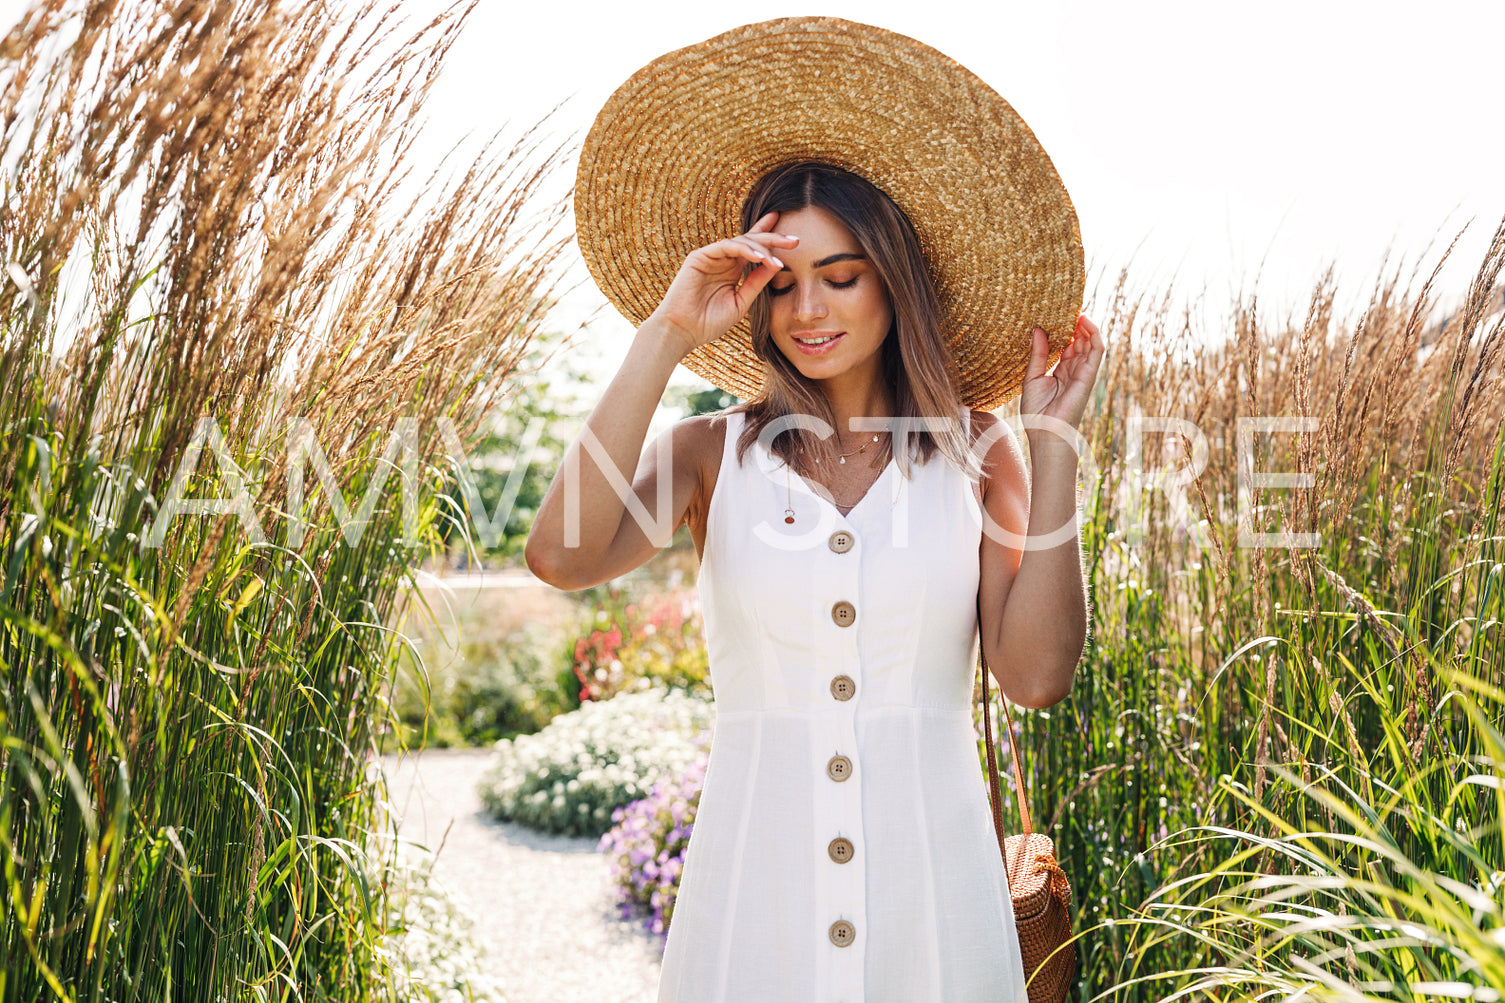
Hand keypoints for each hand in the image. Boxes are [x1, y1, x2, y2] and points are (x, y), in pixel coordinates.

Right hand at [648, 211, 799, 359]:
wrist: (682, 332)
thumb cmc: (708, 323)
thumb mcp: (741, 302)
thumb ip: (756, 283)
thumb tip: (776, 266)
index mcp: (732, 270)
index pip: (753, 249)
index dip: (770, 238)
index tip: (793, 237)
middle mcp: (722, 260)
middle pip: (751, 241)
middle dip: (773, 239)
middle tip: (795, 240)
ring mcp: (710, 257)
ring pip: (740, 242)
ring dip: (761, 248)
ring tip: (776, 259)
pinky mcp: (699, 257)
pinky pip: (726, 247)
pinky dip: (744, 250)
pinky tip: (760, 257)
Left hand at [1018, 315, 1105, 430]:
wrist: (1046, 433)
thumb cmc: (1037, 412)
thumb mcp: (1032, 378)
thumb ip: (1038, 354)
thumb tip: (1037, 330)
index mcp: (1060, 371)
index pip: (1066, 345)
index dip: (1063, 329)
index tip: (1054, 313)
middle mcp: (1074, 370)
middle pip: (1079, 340)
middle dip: (1074, 324)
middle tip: (1065, 305)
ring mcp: (1083, 371)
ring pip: (1090, 342)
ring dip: (1085, 324)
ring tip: (1075, 308)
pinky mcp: (1089, 374)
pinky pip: (1097, 350)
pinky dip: (1094, 333)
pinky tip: (1084, 320)